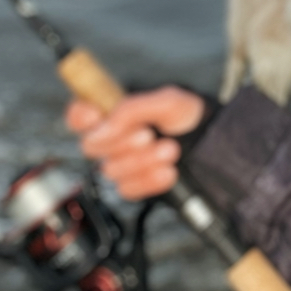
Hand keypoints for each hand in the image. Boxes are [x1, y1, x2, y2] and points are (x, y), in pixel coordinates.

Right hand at [65, 86, 205, 200]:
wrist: (212, 140)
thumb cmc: (188, 114)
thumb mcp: (166, 100)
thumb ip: (131, 109)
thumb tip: (103, 126)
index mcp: (114, 110)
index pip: (79, 114)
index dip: (80, 116)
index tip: (96, 115)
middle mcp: (113, 137)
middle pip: (91, 146)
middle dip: (122, 142)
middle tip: (149, 134)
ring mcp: (121, 162)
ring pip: (111, 170)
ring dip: (143, 161)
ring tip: (170, 149)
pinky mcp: (134, 184)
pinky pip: (127, 189)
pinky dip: (150, 180)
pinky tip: (168, 171)